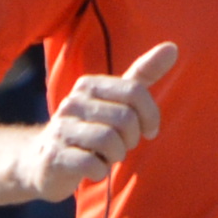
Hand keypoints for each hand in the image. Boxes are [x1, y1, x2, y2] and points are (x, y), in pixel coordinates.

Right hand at [26, 40, 175, 197]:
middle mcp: (72, 102)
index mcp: (89, 85)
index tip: (148, 130)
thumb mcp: (116, 101)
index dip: (151, 115)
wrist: (44, 161)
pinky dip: (100, 171)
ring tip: (107, 156)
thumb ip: (143, 76)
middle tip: (122, 145)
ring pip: (109, 140)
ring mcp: (61, 129)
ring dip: (116, 155)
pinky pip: (92, 163)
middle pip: (125, 118)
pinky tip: (93, 169)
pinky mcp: (55, 156)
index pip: (135, 91)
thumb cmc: (90, 130)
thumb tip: (172, 47)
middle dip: (132, 138)